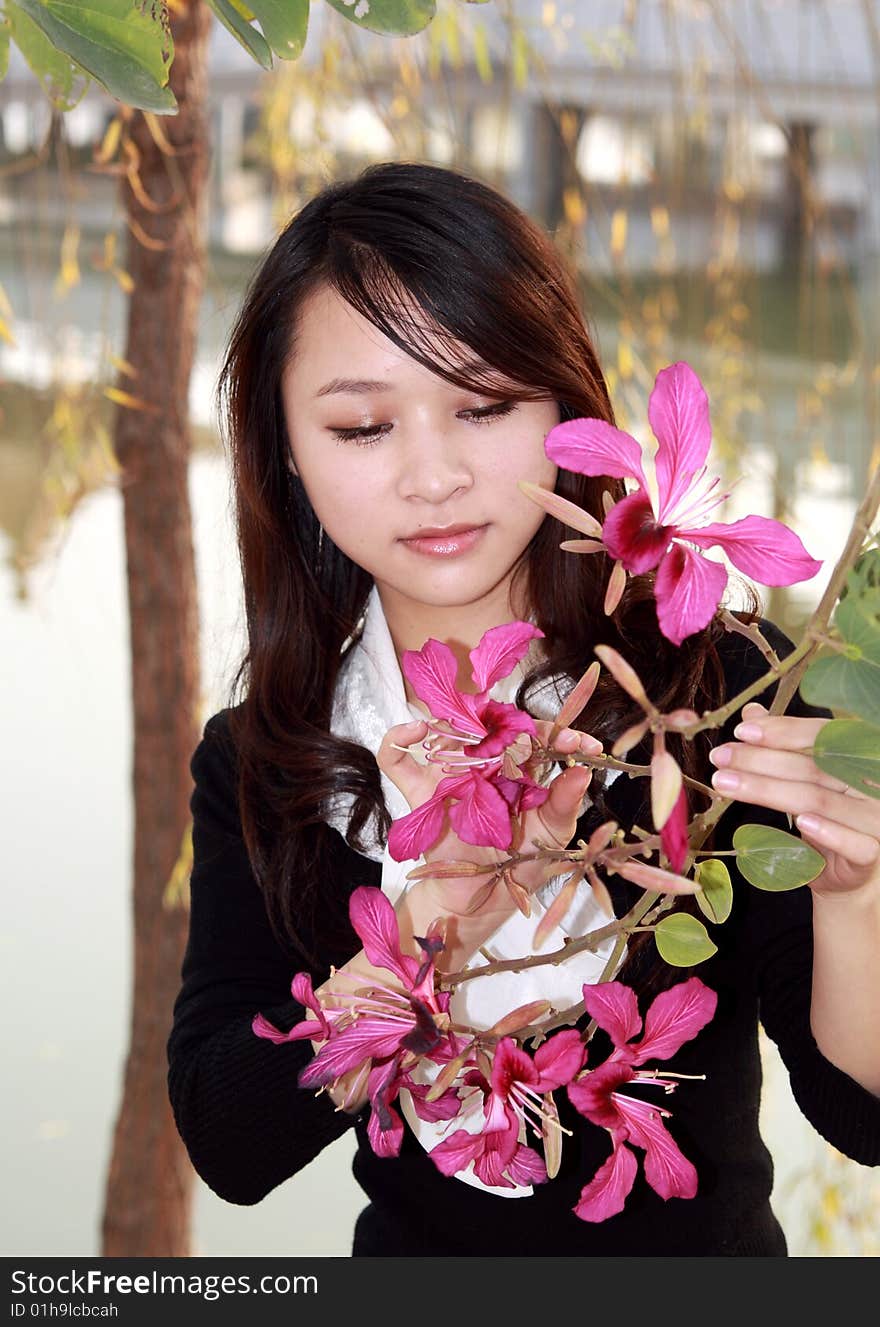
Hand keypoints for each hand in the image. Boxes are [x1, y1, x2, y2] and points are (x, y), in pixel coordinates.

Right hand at [377, 718, 598, 921]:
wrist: (483, 900)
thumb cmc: (521, 865)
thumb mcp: (550, 835)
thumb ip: (564, 803)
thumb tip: (584, 771)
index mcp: (518, 769)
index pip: (535, 737)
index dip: (557, 735)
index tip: (581, 745)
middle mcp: (484, 764)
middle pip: (490, 725)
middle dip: (515, 724)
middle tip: (540, 737)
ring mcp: (450, 775)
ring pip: (447, 731)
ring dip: (462, 721)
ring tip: (480, 728)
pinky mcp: (420, 793)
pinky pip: (396, 759)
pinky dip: (398, 738)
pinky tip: (417, 730)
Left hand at [708, 701, 879, 899]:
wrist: (845, 868)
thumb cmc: (825, 816)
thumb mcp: (802, 777)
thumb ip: (783, 746)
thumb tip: (752, 714)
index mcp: (859, 757)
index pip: (821, 736)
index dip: (781, 732)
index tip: (741, 732)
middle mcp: (871, 782)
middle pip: (812, 767)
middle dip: (760, 761)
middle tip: (720, 757)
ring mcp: (875, 817)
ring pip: (820, 800)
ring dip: (769, 792)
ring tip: (728, 784)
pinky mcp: (872, 852)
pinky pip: (854, 842)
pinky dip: (827, 831)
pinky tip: (800, 823)